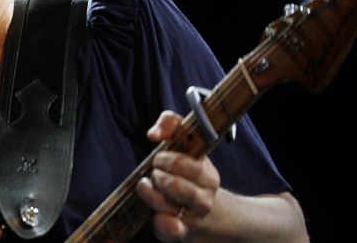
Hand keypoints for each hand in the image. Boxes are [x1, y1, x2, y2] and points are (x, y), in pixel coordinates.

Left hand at [136, 111, 219, 242]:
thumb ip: (170, 123)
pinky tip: (156, 215)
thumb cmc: (187, 171)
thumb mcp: (184, 142)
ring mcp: (193, 217)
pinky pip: (170, 230)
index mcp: (207, 173)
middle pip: (174, 185)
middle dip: (157, 176)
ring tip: (149, 187)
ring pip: (166, 206)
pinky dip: (160, 223)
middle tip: (155, 173)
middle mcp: (204, 197)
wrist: (204, 212)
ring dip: (150, 194)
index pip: (185, 164)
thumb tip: (154, 133)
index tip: (159, 158)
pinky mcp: (182, 232)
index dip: (166, 159)